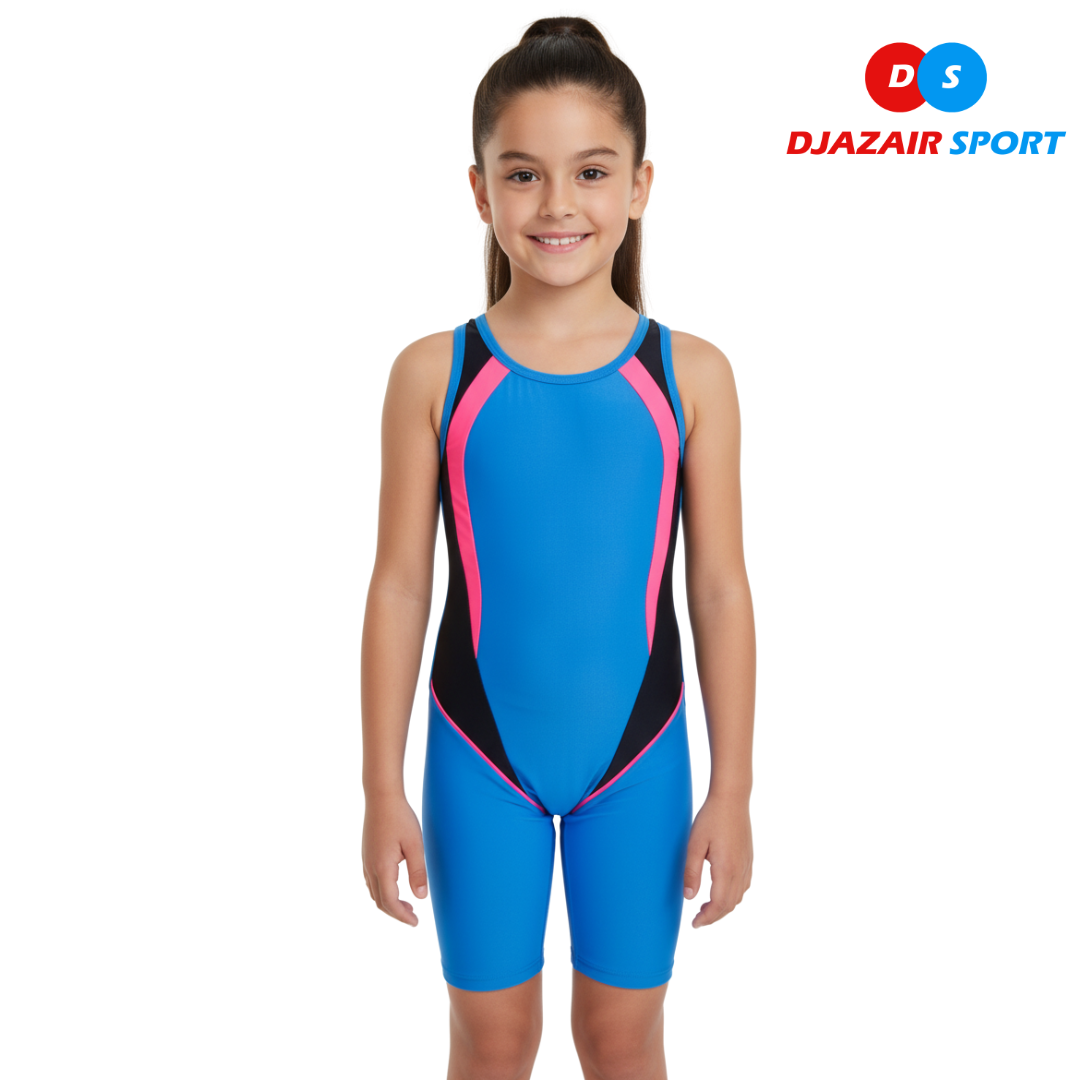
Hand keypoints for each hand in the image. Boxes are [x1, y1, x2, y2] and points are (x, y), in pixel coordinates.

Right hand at [362, 792, 427, 925]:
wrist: (381, 797)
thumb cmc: (400, 818)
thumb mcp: (415, 845)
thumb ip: (418, 872)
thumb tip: (421, 897)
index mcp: (382, 867)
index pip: (390, 902)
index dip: (402, 916)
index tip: (415, 922)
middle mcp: (370, 867)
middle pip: (380, 901)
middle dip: (396, 913)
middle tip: (413, 917)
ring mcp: (365, 861)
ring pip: (374, 893)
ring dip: (388, 903)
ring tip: (406, 904)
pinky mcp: (366, 855)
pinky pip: (371, 882)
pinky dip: (382, 892)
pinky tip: (394, 886)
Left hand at [683, 792, 752, 927]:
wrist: (732, 798)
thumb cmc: (711, 818)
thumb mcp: (694, 844)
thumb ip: (691, 871)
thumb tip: (689, 897)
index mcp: (726, 869)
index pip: (719, 904)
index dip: (707, 918)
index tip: (695, 924)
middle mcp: (740, 870)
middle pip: (730, 905)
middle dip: (714, 916)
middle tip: (698, 919)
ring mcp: (747, 864)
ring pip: (739, 897)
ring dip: (724, 907)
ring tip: (707, 907)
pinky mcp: (749, 858)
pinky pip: (744, 885)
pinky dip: (733, 896)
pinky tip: (722, 891)